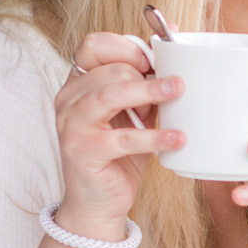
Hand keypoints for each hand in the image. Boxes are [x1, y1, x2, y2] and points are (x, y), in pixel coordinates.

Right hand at [53, 32, 183, 237]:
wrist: (98, 202)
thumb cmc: (119, 154)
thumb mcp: (135, 114)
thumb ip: (145, 85)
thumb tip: (173, 46)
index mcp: (78, 84)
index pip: (93, 45)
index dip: (126, 46)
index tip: (155, 58)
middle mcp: (68, 100)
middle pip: (108, 69)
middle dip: (144, 74)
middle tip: (175, 86)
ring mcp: (71, 126)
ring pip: (109, 95)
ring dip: (148, 91)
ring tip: (179, 91)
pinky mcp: (83, 152)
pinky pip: (123, 138)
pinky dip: (154, 137)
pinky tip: (178, 138)